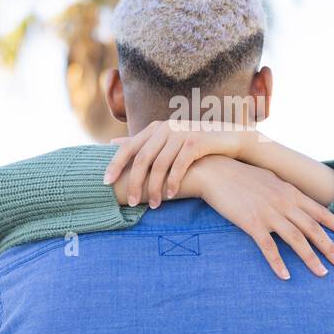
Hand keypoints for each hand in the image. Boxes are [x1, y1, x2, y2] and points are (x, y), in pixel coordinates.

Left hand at [103, 119, 261, 207]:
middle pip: (142, 158)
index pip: (128, 147)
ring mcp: (181, 132)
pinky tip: (171, 196)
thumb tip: (112, 143)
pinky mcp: (196, 141)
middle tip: (132, 203)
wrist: (229, 140)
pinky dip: (174, 182)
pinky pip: (179, 165)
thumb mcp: (167, 142)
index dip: (115, 164)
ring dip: (155, 188)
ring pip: (160, 165)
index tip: (105, 183)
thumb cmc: (194, 145)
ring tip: (154, 205)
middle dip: (135, 183)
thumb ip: (142, 143)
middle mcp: (165, 127)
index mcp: (155, 128)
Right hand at [190, 156, 333, 279]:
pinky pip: (268, 247)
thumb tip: (298, 201)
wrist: (216, 172)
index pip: (321, 212)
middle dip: (331, 248)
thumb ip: (287, 193)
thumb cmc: (242, 176)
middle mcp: (284, 203)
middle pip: (314, 229)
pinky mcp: (251, 223)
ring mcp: (269, 214)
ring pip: (296, 239)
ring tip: (322, 274)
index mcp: (291, 193)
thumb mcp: (271, 180)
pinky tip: (286, 276)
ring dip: (311, 258)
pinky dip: (278, 262)